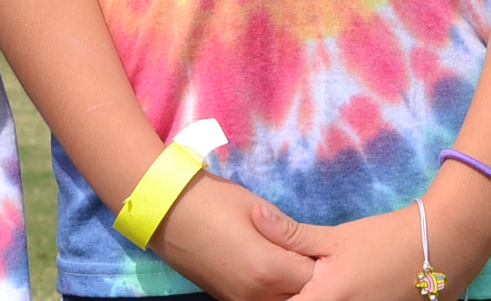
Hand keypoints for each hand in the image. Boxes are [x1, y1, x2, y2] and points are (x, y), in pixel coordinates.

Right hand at [145, 175, 313, 300]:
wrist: (166, 210)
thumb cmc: (213, 201)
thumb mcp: (258, 209)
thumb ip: (289, 234)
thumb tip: (311, 247)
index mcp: (269, 268)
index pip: (315, 275)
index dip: (321, 258)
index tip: (324, 244)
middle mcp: (257, 294)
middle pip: (302, 294)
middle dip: (310, 276)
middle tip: (309, 251)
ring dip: (292, 286)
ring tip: (290, 259)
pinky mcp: (229, 300)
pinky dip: (274, 291)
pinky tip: (271, 269)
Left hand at [252, 191, 490, 300]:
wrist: (442, 248)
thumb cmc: (385, 240)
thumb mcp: (336, 236)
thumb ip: (291, 235)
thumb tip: (253, 216)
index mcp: (324, 300)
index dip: (270, 296)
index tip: (265, 285)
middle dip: (292, 297)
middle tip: (294, 283)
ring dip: (314, 298)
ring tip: (322, 284)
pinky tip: (343, 291)